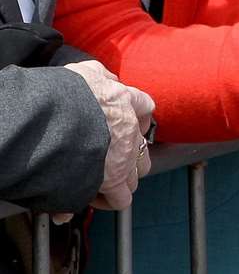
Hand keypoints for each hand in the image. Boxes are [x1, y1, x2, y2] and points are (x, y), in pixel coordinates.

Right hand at [64, 60, 154, 210]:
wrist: (59, 116)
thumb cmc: (66, 94)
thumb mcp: (86, 72)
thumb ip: (99, 75)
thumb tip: (105, 78)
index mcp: (122, 99)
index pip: (143, 106)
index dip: (139, 117)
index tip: (131, 124)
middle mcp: (129, 126)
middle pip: (143, 145)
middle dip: (131, 153)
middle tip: (111, 159)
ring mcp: (125, 154)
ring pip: (138, 171)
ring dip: (123, 177)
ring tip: (103, 181)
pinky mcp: (115, 178)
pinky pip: (122, 197)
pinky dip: (111, 200)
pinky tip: (96, 199)